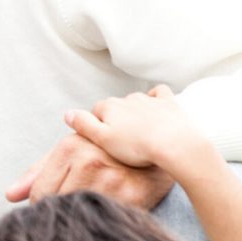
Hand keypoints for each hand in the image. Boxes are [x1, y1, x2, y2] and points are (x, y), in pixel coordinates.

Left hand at [6, 92, 176, 208]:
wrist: (161, 150)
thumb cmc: (108, 152)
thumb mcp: (73, 153)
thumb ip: (39, 172)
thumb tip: (10, 195)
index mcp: (70, 146)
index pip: (40, 194)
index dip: (45, 206)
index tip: (55, 209)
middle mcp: (90, 160)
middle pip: (57, 205)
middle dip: (61, 214)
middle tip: (72, 215)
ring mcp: (112, 179)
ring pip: (78, 214)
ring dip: (81, 219)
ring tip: (90, 213)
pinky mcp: (132, 196)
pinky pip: (104, 220)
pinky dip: (101, 223)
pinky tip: (105, 217)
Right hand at [67, 84, 212, 172]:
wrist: (174, 144)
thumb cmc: (136, 147)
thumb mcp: (102, 139)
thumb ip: (83, 125)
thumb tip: (67, 113)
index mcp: (108, 107)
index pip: (95, 113)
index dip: (97, 127)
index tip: (103, 142)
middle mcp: (126, 98)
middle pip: (114, 107)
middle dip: (115, 120)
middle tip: (121, 142)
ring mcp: (148, 99)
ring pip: (134, 102)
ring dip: (133, 113)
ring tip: (138, 133)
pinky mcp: (167, 102)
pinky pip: (158, 93)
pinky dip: (155, 98)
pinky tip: (155, 108)